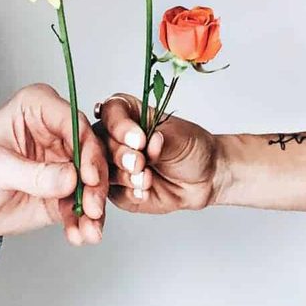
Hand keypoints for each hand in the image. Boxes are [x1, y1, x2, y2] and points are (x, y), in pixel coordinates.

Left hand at [0, 84, 107, 244]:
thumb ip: (31, 173)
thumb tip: (69, 178)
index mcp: (38, 108)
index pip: (74, 122)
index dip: (86, 149)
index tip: (87, 176)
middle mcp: (57, 131)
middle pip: (91, 152)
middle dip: (95, 183)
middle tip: (93, 207)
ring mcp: (64, 162)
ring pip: (93, 181)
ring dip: (94, 207)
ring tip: (87, 229)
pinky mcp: (65, 190)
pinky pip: (83, 205)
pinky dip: (85, 222)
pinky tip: (80, 234)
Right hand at [96, 93, 220, 213]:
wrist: (204, 179)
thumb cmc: (191, 148)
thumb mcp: (179, 137)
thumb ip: (159, 140)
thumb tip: (147, 142)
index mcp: (128, 114)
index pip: (110, 112)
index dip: (119, 126)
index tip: (139, 139)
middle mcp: (116, 138)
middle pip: (100, 142)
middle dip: (120, 155)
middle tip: (140, 163)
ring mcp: (114, 164)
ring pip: (102, 169)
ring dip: (125, 176)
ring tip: (147, 179)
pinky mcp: (118, 189)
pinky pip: (113, 192)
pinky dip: (130, 193)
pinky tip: (146, 191)